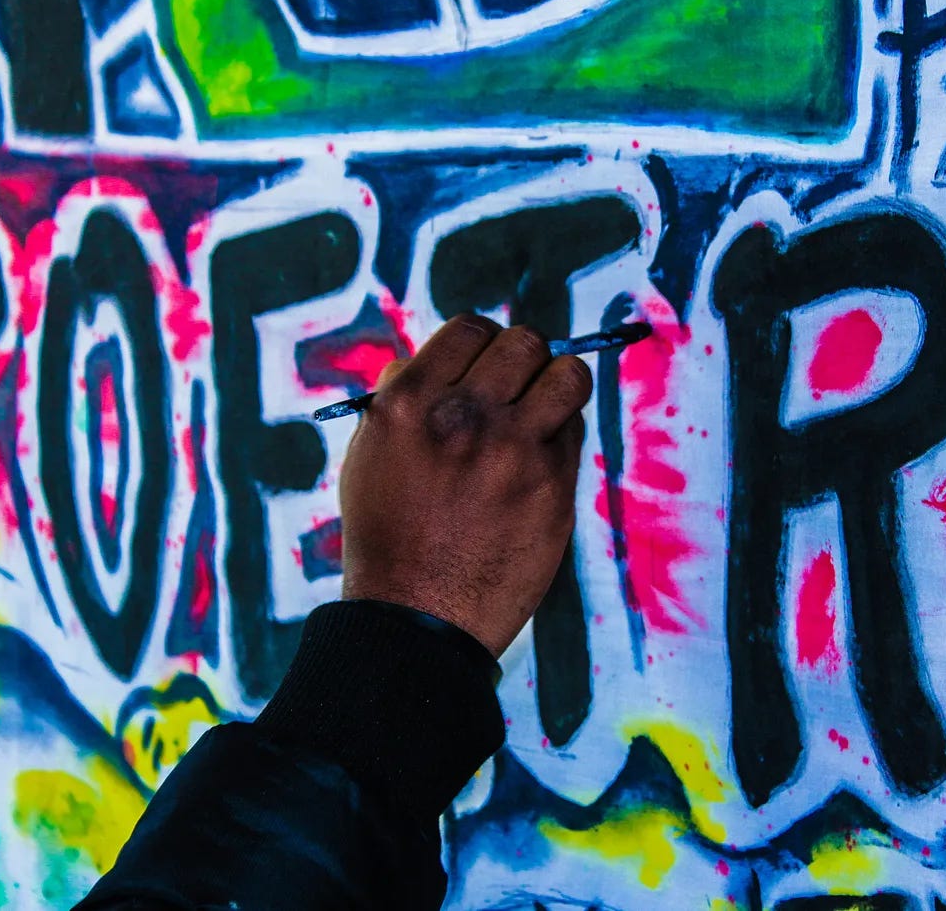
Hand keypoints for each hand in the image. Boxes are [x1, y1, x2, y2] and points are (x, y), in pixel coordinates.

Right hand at [338, 315, 591, 656]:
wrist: (416, 617)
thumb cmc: (388, 534)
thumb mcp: (371, 453)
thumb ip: (403, 396)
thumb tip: (437, 354)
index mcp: (409, 402)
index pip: (470, 328)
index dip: (483, 342)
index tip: (485, 365)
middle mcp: (463, 417)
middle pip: (524, 342)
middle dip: (523, 358)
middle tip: (516, 387)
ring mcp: (513, 450)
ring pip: (568, 374)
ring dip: (557, 384)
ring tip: (542, 409)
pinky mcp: (552, 486)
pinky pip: (575, 430)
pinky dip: (561, 433)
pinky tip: (538, 459)